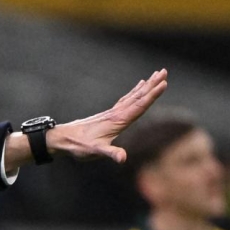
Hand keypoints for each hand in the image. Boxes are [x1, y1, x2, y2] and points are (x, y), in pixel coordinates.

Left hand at [46, 70, 170, 163]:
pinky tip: (139, 86)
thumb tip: (123, 159)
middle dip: (153, 85)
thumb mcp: (96, 152)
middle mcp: (117, 113)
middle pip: (139, 97)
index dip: (152, 96)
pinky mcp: (109, 115)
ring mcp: (113, 113)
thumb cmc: (80, 146)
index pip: (139, 106)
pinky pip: (126, 100)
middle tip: (165, 71)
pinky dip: (135, 92)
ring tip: (157, 74)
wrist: (64, 139)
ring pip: (133, 96)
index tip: (164, 83)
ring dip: (146, 86)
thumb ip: (111, 154)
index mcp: (118, 120)